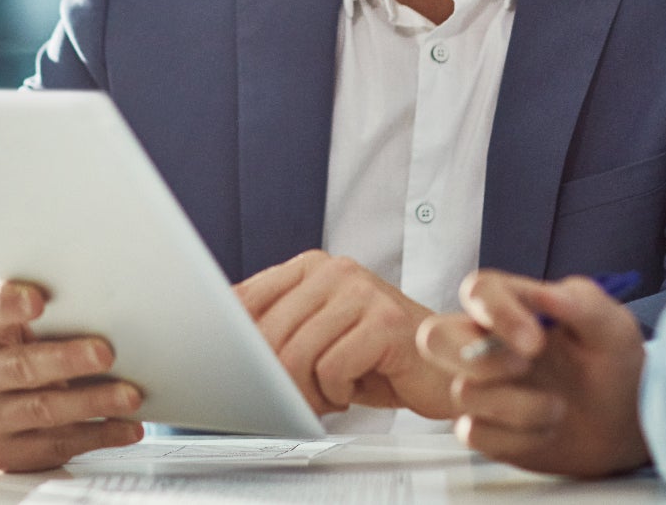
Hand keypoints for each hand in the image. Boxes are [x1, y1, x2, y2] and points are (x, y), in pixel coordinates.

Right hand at [0, 280, 143, 471]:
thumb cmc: (18, 351)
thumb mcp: (19, 328)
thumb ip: (49, 314)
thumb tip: (102, 304)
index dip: (10, 306)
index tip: (39, 299)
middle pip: (21, 367)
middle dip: (67, 360)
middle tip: (105, 353)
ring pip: (44, 410)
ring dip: (92, 402)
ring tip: (129, 396)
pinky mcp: (8, 452)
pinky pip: (59, 444)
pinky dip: (100, 434)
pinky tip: (127, 426)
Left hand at [235, 251, 451, 417]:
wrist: (445, 365)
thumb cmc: (377, 357)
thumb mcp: (318, 336)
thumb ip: (277, 329)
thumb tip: (219, 346)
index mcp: (311, 267)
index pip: (245, 300)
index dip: (233, 344)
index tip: (237, 372)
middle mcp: (336, 271)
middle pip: (267, 334)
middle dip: (275, 380)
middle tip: (296, 398)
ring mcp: (363, 292)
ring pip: (296, 354)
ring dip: (308, 391)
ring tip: (329, 395)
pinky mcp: (385, 322)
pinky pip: (332, 369)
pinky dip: (338, 393)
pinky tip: (355, 390)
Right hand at [416, 270, 649, 477]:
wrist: (626, 422)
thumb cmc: (615, 363)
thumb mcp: (612, 326)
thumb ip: (582, 302)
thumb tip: (546, 293)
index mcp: (514, 306)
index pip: (479, 290)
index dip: (497, 313)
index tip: (536, 341)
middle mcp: (487, 343)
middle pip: (434, 338)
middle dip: (476, 359)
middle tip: (526, 368)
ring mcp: (482, 386)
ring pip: (462, 392)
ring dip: (518, 406)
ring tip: (559, 407)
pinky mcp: (485, 427)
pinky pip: (472, 433)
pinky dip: (515, 437)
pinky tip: (545, 431)